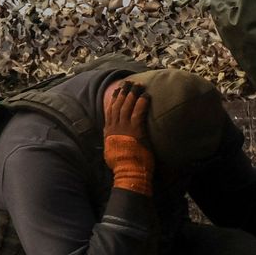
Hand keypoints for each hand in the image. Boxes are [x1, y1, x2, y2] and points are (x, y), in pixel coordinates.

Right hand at [103, 81, 153, 195]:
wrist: (128, 172)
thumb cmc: (121, 165)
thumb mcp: (111, 151)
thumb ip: (112, 141)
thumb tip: (112, 139)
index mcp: (109, 131)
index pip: (110, 110)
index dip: (114, 99)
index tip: (118, 90)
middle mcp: (115, 126)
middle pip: (119, 105)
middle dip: (124, 92)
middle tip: (129, 83)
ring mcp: (125, 128)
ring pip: (128, 106)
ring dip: (133, 94)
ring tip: (138, 85)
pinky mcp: (136, 130)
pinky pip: (138, 113)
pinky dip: (142, 103)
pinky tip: (146, 96)